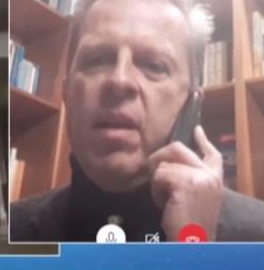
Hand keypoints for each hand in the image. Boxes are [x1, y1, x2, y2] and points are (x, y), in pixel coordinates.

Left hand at [148, 125, 223, 241]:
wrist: (194, 241)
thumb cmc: (188, 224)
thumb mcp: (192, 197)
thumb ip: (187, 179)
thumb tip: (167, 163)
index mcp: (214, 179)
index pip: (211, 154)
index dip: (202, 141)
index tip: (197, 129)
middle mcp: (210, 175)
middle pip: (176, 148)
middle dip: (159, 160)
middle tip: (157, 180)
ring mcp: (201, 177)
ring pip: (163, 164)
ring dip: (157, 183)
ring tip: (167, 200)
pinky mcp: (187, 182)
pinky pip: (159, 176)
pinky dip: (155, 191)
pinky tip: (165, 204)